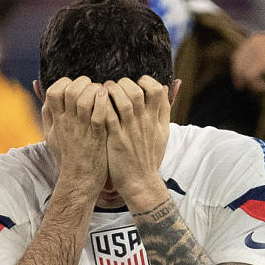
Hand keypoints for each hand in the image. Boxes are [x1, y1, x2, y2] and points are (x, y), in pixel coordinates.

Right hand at [41, 76, 109, 195]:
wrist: (79, 179)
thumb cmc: (68, 153)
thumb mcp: (51, 132)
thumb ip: (47, 110)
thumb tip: (37, 85)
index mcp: (56, 120)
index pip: (53, 92)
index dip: (64, 83)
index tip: (74, 87)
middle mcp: (67, 123)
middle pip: (69, 91)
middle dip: (83, 83)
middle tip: (92, 87)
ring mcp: (82, 129)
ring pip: (84, 100)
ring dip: (95, 91)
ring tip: (101, 92)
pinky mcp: (96, 136)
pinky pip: (99, 115)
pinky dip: (103, 102)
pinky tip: (106, 98)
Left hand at [104, 76, 170, 209]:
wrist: (141, 183)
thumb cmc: (149, 158)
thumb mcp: (163, 132)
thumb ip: (165, 110)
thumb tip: (167, 87)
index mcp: (156, 120)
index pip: (157, 90)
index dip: (146, 81)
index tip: (136, 83)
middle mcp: (145, 123)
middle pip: (138, 91)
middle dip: (124, 83)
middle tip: (115, 86)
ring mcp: (131, 131)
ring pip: (123, 101)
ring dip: (111, 91)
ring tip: (104, 91)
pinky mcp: (116, 140)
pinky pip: (109, 116)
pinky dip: (102, 106)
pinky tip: (97, 104)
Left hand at [232, 29, 264, 93]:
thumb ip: (263, 50)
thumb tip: (252, 63)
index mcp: (256, 38)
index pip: (237, 55)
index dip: (236, 69)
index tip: (239, 79)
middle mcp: (255, 43)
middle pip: (238, 64)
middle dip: (238, 77)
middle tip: (241, 87)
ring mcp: (259, 51)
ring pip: (243, 71)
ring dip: (250, 82)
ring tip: (260, 87)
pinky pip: (251, 76)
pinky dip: (256, 84)